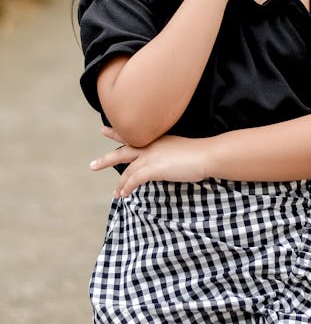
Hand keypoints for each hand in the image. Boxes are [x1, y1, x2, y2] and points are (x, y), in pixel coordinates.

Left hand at [89, 126, 209, 196]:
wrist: (205, 155)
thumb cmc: (197, 153)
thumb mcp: (177, 149)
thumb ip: (166, 154)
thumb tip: (161, 163)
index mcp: (156, 139)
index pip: (132, 136)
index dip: (116, 133)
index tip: (103, 129)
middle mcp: (150, 146)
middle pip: (122, 151)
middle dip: (106, 159)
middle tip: (92, 165)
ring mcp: (150, 156)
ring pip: (127, 170)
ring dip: (120, 184)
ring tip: (116, 194)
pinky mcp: (153, 168)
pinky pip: (134, 180)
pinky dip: (127, 187)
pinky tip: (124, 194)